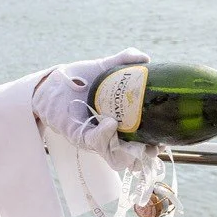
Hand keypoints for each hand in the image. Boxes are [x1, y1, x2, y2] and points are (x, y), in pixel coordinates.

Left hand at [33, 48, 163, 172]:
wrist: (50, 82)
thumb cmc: (77, 79)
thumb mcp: (103, 68)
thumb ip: (124, 61)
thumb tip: (147, 58)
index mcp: (118, 124)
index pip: (141, 143)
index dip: (155, 146)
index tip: (167, 140)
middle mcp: (107, 135)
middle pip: (131, 157)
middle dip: (147, 155)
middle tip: (157, 146)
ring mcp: (93, 138)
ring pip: (115, 157)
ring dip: (130, 153)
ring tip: (143, 143)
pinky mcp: (78, 136)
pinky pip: (94, 141)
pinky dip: (104, 134)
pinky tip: (111, 121)